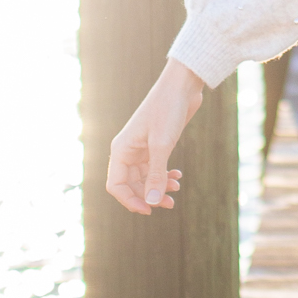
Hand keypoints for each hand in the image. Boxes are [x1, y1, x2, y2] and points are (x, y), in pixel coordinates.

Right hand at [106, 58, 206, 215]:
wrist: (182, 86)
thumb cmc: (168, 110)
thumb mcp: (162, 145)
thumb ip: (156, 175)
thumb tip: (151, 203)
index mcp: (121, 150)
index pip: (116, 186)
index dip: (130, 201)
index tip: (149, 210)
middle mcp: (128, 151)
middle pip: (131, 185)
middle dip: (149, 196)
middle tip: (170, 203)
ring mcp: (142, 149)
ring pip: (145, 178)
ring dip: (159, 187)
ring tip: (177, 188)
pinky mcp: (155, 145)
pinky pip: (155, 169)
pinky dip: (165, 176)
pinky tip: (178, 176)